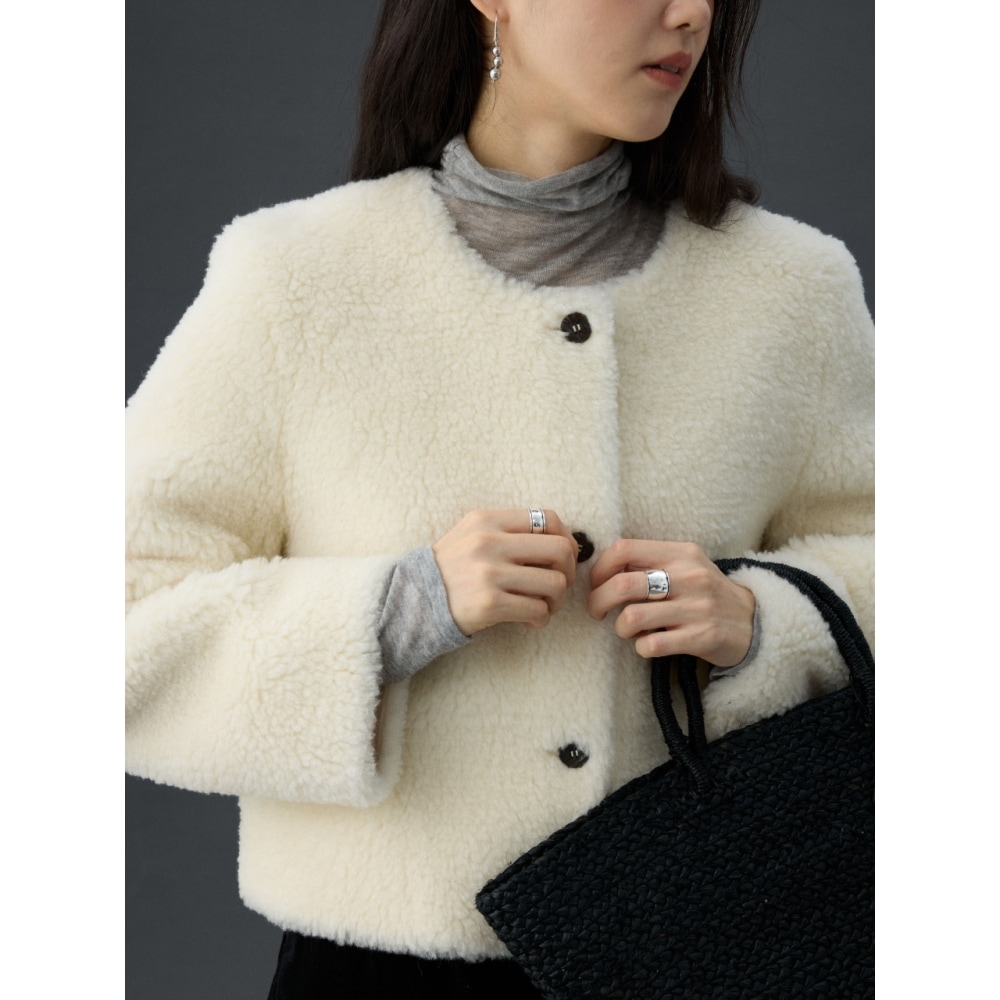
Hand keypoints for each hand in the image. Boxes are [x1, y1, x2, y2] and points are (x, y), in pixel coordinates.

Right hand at [432, 509, 577, 635]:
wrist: (414, 601)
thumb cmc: (451, 570)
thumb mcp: (471, 534)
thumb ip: (509, 531)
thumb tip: (561, 541)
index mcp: (488, 519)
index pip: (549, 518)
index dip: (566, 539)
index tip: (561, 558)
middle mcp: (489, 542)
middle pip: (561, 550)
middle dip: (568, 572)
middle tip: (556, 586)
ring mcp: (489, 573)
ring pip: (555, 583)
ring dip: (555, 601)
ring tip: (542, 606)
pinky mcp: (489, 603)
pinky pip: (538, 610)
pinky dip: (541, 619)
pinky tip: (528, 621)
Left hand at [587, 540, 754, 666]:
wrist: (753, 622)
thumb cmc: (705, 593)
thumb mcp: (684, 566)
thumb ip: (649, 563)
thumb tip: (601, 570)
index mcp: (680, 553)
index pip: (623, 549)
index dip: (600, 569)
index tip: (596, 584)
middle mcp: (689, 576)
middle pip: (622, 585)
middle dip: (598, 601)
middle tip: (597, 612)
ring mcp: (697, 607)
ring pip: (632, 617)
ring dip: (620, 628)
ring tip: (628, 630)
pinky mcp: (702, 637)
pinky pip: (652, 645)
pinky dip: (641, 648)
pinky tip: (648, 644)